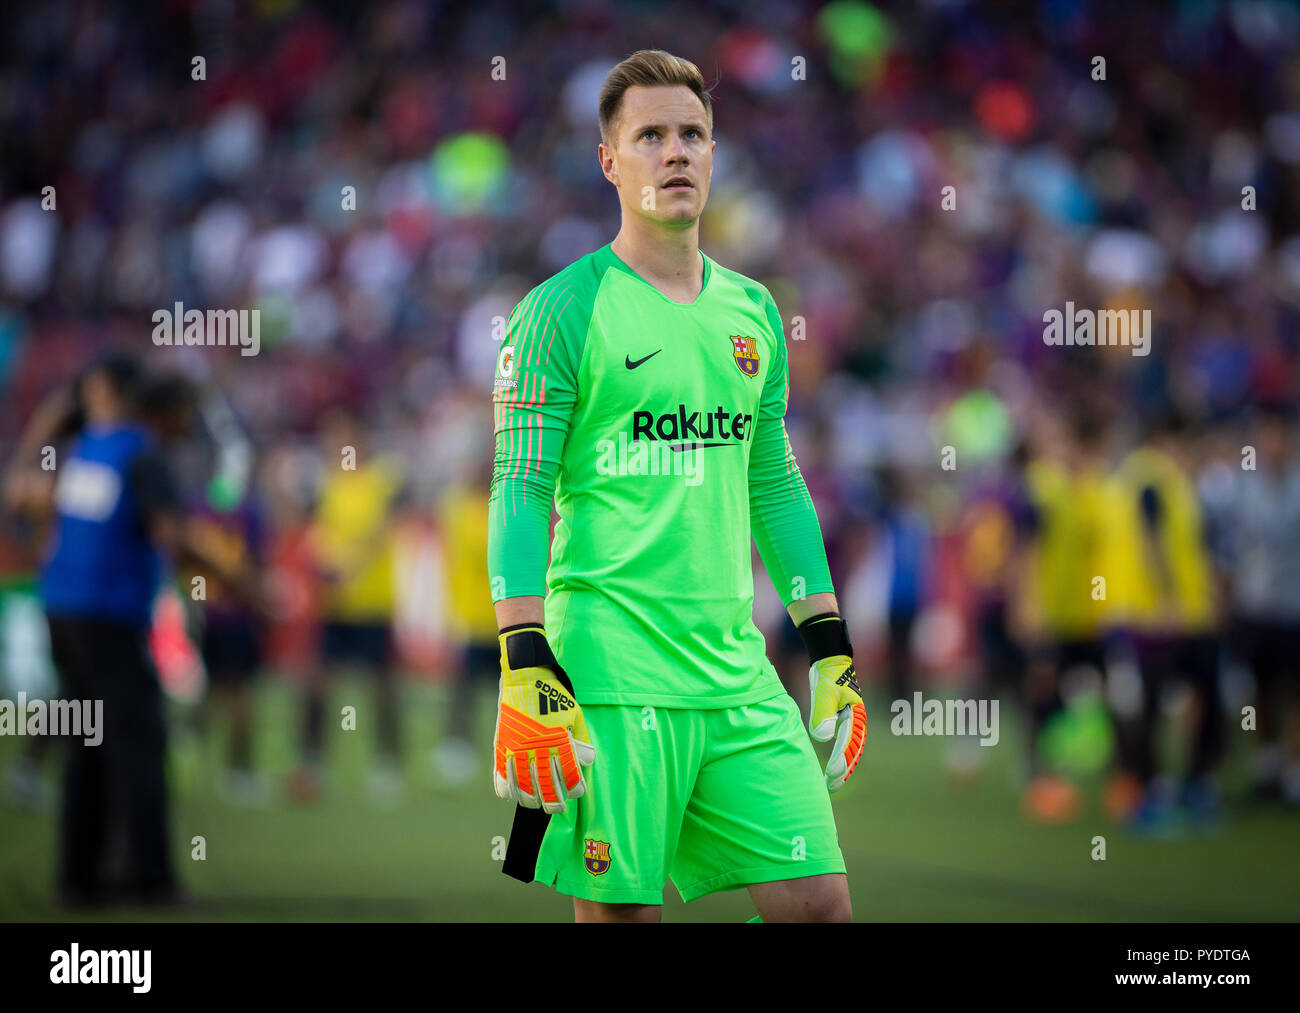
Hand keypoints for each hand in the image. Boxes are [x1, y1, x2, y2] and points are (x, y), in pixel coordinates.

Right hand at [493, 626, 594, 812]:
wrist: (523, 676)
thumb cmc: (552, 694)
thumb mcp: (574, 713)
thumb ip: (580, 739)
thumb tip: (586, 762)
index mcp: (558, 740)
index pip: (570, 775)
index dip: (575, 788)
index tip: (577, 792)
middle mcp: (537, 748)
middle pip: (546, 787)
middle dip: (554, 802)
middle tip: (557, 808)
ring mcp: (516, 748)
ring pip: (523, 786)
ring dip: (531, 799)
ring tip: (537, 803)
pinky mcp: (501, 745)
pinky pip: (501, 775)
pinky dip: (506, 789)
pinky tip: (513, 795)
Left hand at [799, 613, 866, 792]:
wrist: (830, 659)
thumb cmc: (827, 675)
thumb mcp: (823, 693)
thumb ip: (823, 714)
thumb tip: (823, 738)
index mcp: (855, 715)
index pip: (849, 743)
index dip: (841, 760)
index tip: (831, 774)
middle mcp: (857, 720)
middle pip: (853, 750)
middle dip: (844, 769)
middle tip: (831, 786)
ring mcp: (852, 720)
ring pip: (851, 749)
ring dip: (844, 766)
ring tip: (832, 783)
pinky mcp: (844, 719)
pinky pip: (845, 743)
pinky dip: (841, 756)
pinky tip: (833, 767)